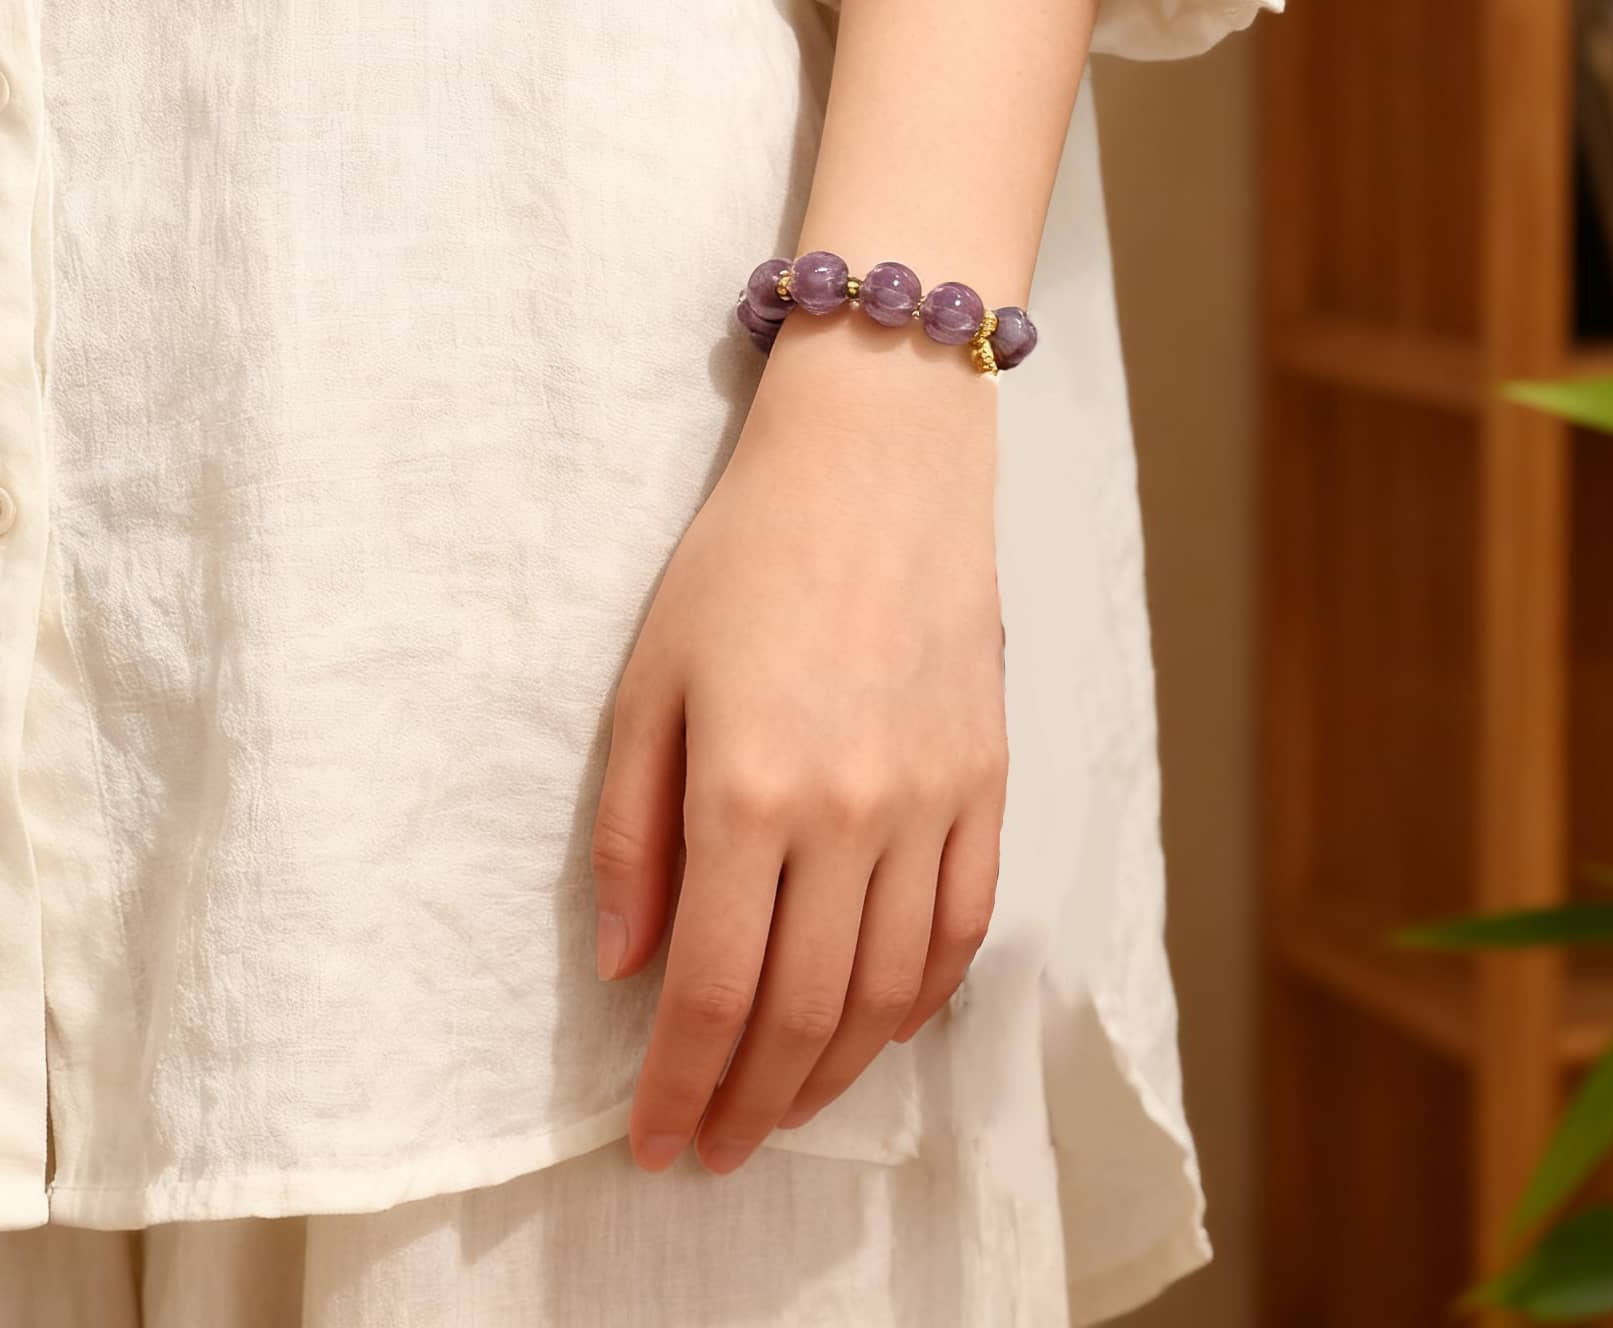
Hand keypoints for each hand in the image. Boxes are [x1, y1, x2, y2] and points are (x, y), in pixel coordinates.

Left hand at [590, 310, 1008, 1173]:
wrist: (878, 465)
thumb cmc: (746, 558)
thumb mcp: (649, 681)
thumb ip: (632, 832)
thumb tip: (626, 965)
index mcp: (746, 791)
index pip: (708, 994)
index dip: (678, 1090)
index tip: (653, 1143)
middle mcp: (847, 814)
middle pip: (800, 1014)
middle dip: (748, 1105)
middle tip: (714, 1148)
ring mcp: (930, 802)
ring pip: (887, 992)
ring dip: (832, 1073)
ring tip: (785, 1107)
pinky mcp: (986, 780)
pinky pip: (963, 927)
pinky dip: (920, 1001)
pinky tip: (879, 1028)